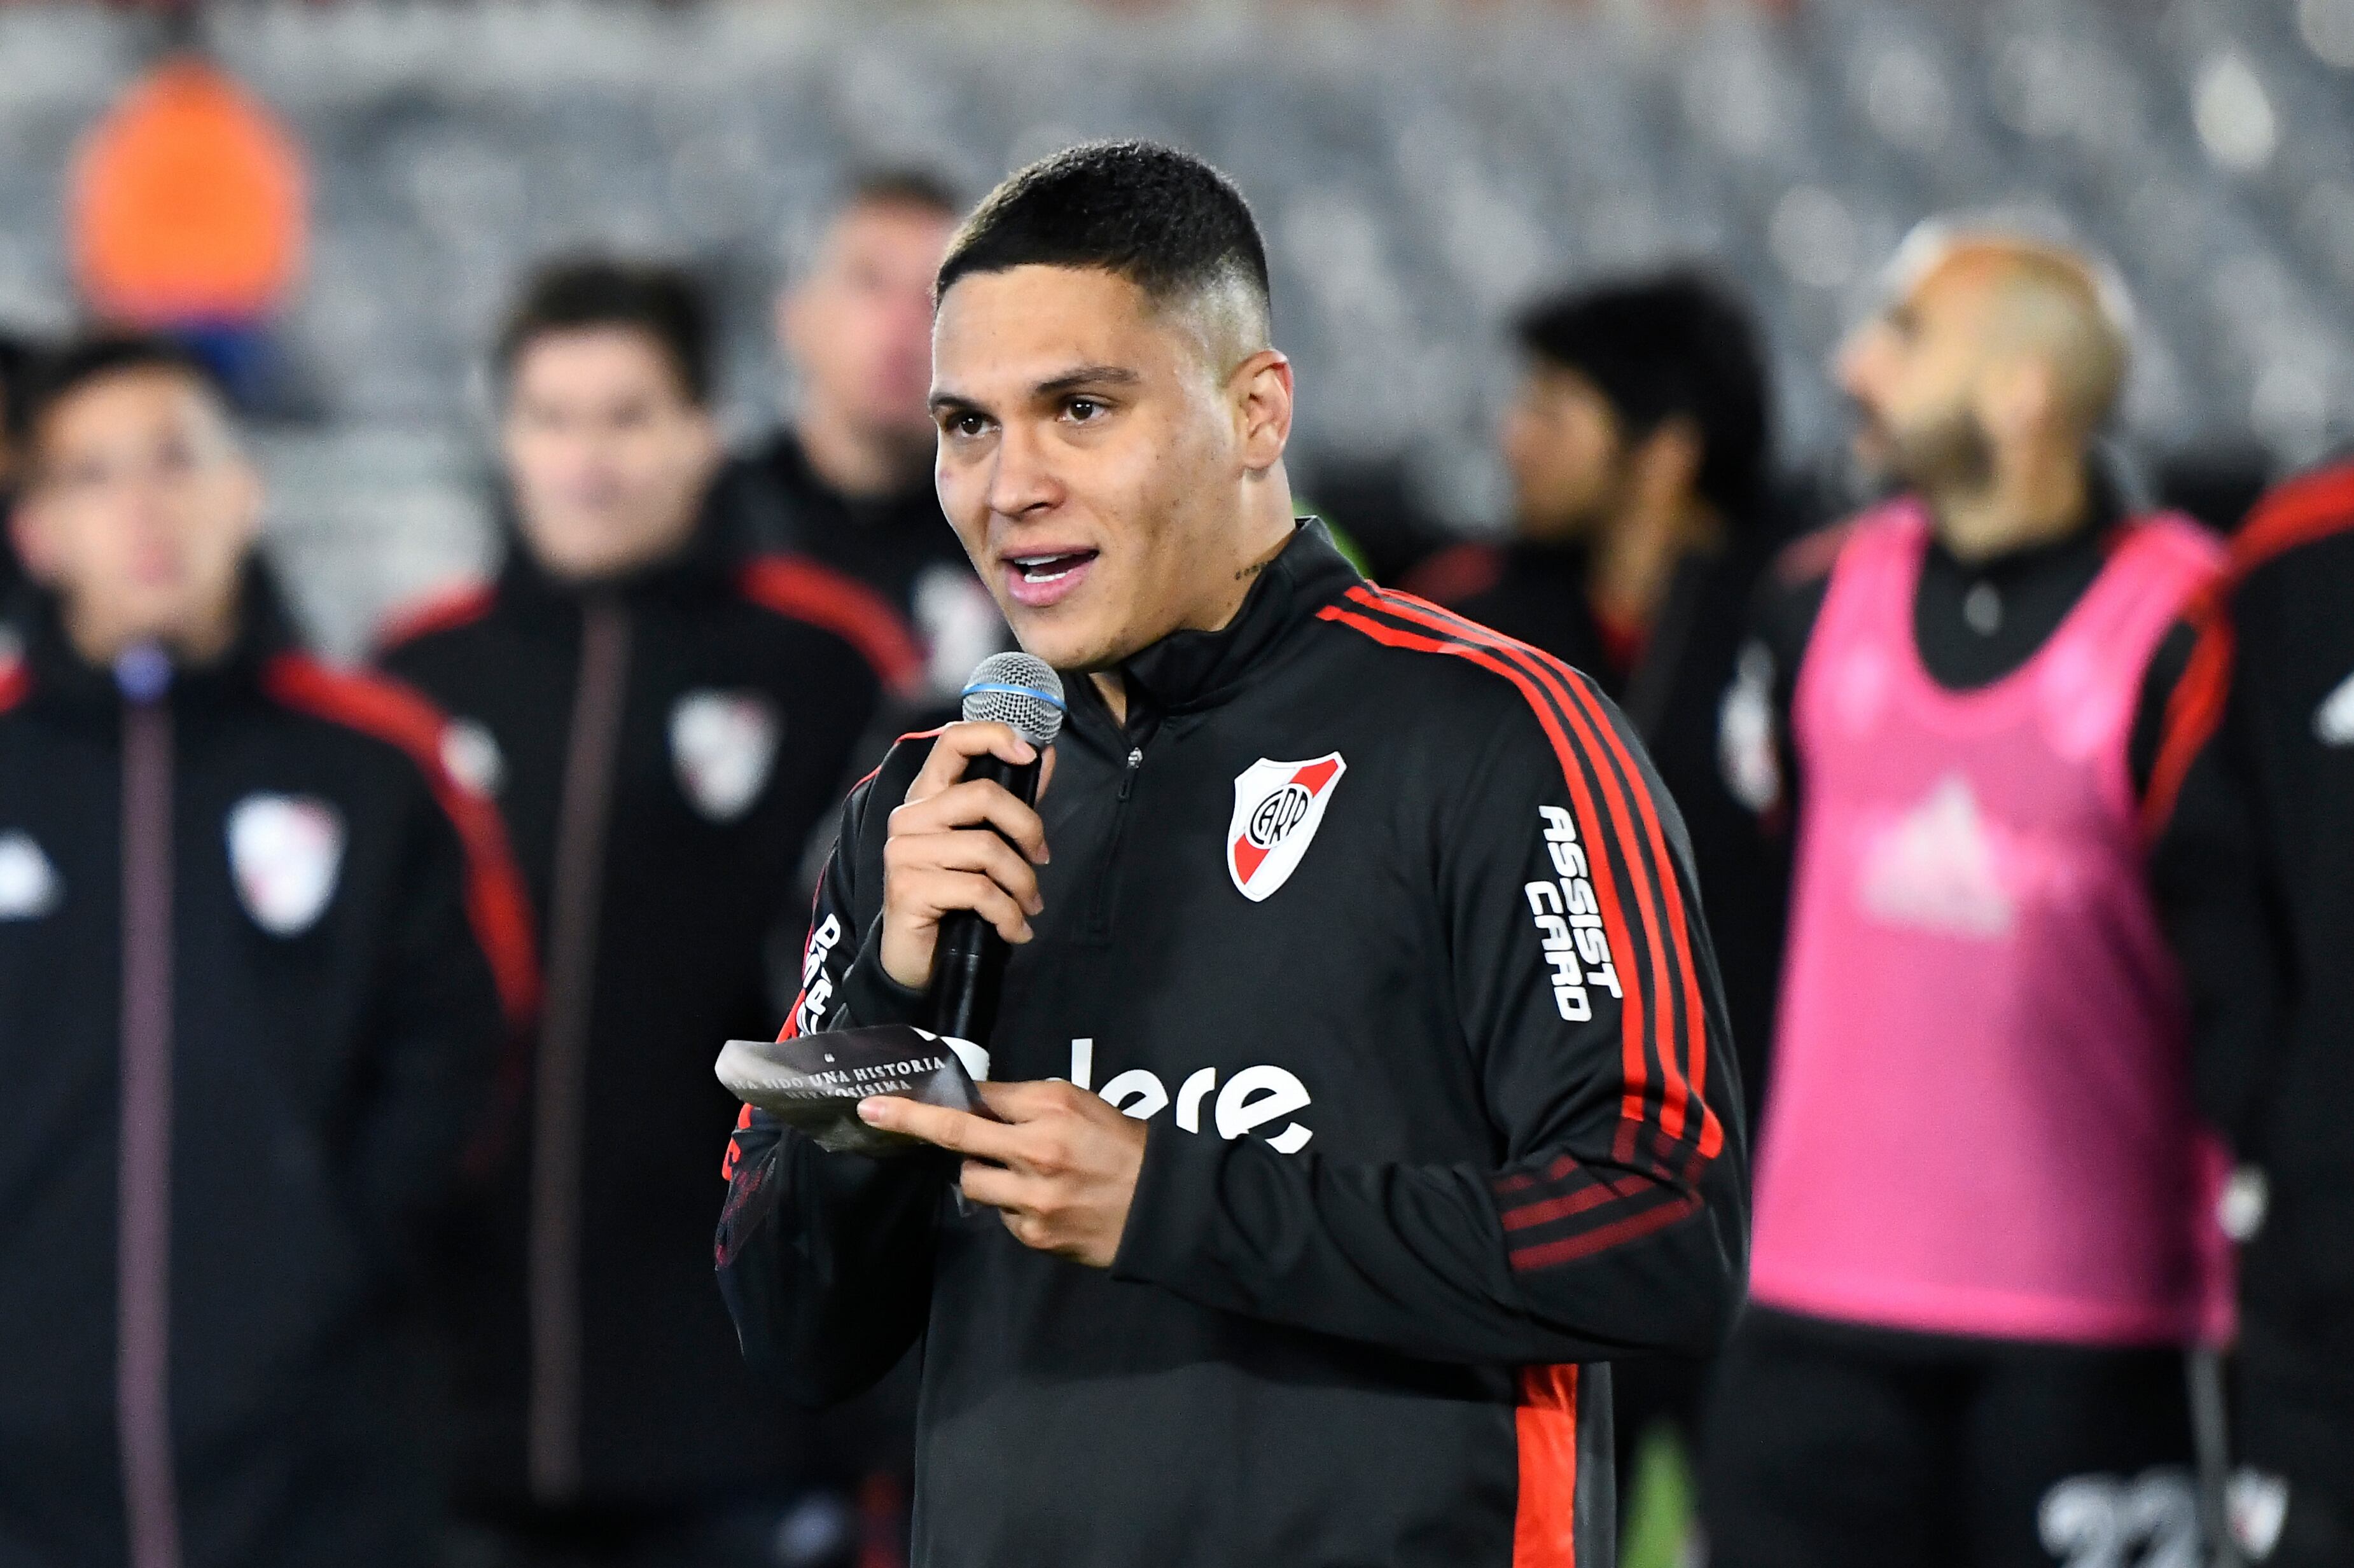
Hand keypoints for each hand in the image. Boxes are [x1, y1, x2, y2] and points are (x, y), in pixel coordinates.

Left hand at [858, 1080, 1146, 1267]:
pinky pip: (1001, 1215)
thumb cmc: (1121, 1145)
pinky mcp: (1034, 1235)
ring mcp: (1032, 1199)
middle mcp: (1037, 1152)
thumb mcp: (1079, 1103)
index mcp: (1051, 1110)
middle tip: (874, 1114)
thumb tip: (974, 1101)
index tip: (882, 1099)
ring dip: (981, 1173)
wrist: (1162, 1206)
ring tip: (1015, 1171)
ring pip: (972, 1183)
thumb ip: (1024, 1101)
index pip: (976, 1098)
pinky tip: (1042, 1201)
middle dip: (912, 1123)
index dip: (927, 1098)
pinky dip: (1011, 1205)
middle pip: (957, 1137)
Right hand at [879, 722, 1054, 990]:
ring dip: (1022, 883)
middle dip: (1027, 829)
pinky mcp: (908, 888)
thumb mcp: (983, 846)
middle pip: (983, 796)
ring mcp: (904, 852)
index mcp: (926, 798)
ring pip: (987, 849)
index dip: (994, 737)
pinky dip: (1009, 914)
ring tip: (1029, 905)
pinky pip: (979, 892)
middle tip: (1043, 859)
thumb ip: (1010, 803)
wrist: (915, 960)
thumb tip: (1043, 754)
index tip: (1030, 755)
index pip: (953, 741)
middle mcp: (909, 818)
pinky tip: (1015, 930)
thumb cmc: (953, 899)